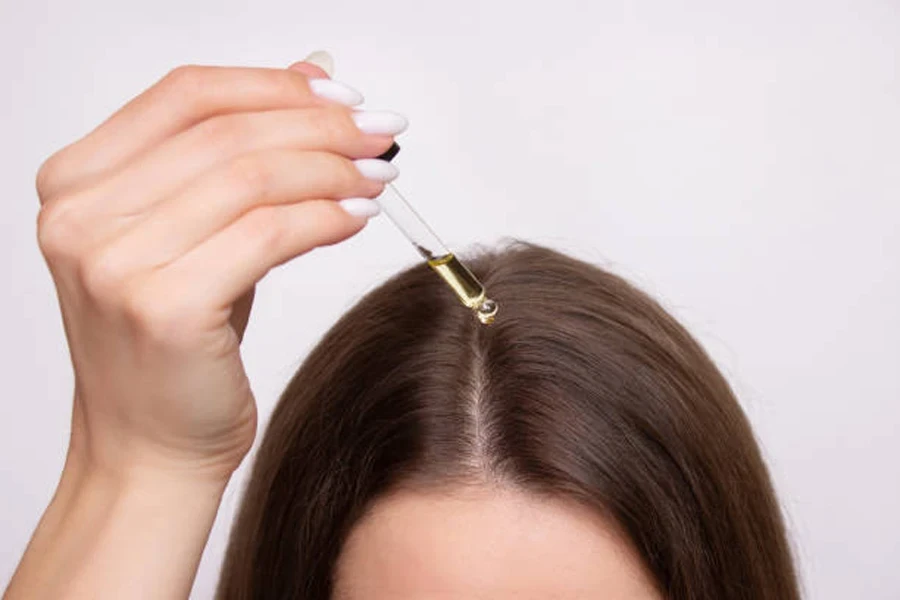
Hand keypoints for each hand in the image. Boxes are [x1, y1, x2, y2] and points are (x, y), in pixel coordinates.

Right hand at [34, 58, 405, 482]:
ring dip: (333, 169)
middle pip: (226, 131)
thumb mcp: (200, 230)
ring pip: (252, 177)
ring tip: (377, 175)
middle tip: (378, 133)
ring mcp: (115, 264)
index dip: (276, 85)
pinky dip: (325, 218)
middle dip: (320, 125)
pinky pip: (268, 234)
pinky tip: (356, 218)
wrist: (150, 446)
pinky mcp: (165, 308)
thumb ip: (243, 151)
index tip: (341, 95)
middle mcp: (81, 217)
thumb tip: (313, 71)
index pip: (187, 95)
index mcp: (75, 182)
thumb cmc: (175, 344)